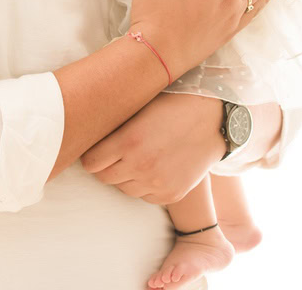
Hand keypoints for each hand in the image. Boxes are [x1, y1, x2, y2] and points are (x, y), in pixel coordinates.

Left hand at [80, 93, 224, 204]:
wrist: (214, 119)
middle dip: (107, 166)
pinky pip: (145, 197)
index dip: (92, 155)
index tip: (98, 148)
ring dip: (126, 177)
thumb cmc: (173, 105)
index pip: (90, 163)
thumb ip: (115, 123)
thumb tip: (87, 128)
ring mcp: (157, 183)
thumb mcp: (140, 106)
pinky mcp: (171, 194)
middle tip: (118, 153)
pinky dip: (146, 185)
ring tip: (140, 158)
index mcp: (128, 141)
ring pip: (124, 189)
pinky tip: (157, 167)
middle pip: (104, 178)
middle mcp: (140, 165)